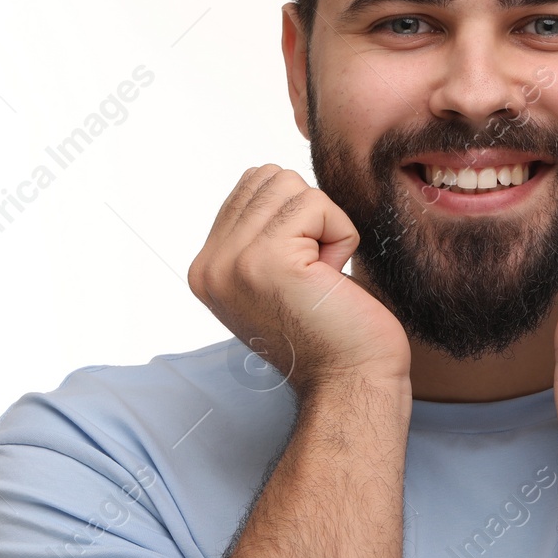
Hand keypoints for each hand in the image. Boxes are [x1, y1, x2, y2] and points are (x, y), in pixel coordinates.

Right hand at [187, 165, 410, 395]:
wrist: (350, 382)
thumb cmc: (330, 328)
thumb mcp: (275, 275)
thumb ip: (258, 230)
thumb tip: (268, 176)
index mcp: (207, 268)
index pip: (250, 185)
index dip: (296, 216)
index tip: (302, 272)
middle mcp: (210, 265)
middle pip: (271, 177)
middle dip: (310, 216)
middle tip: (316, 273)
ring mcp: (233, 262)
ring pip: (293, 187)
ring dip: (326, 225)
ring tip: (322, 276)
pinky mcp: (268, 261)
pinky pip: (318, 205)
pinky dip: (341, 235)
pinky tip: (333, 279)